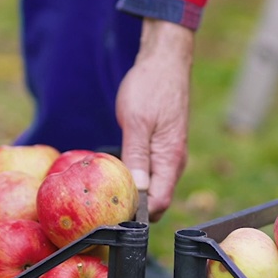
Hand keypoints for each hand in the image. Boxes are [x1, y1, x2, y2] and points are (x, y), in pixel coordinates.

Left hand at [117, 19, 194, 220]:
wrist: (164, 62)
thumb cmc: (150, 87)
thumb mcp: (136, 122)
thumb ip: (137, 158)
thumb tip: (137, 190)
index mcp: (170, 159)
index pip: (159, 203)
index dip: (138, 215)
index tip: (112, 214)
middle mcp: (174, 162)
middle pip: (157, 200)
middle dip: (133, 206)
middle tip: (103, 203)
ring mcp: (170, 154)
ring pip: (154, 186)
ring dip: (133, 190)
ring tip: (107, 188)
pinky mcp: (163, 146)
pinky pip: (152, 171)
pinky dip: (136, 176)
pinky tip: (117, 170)